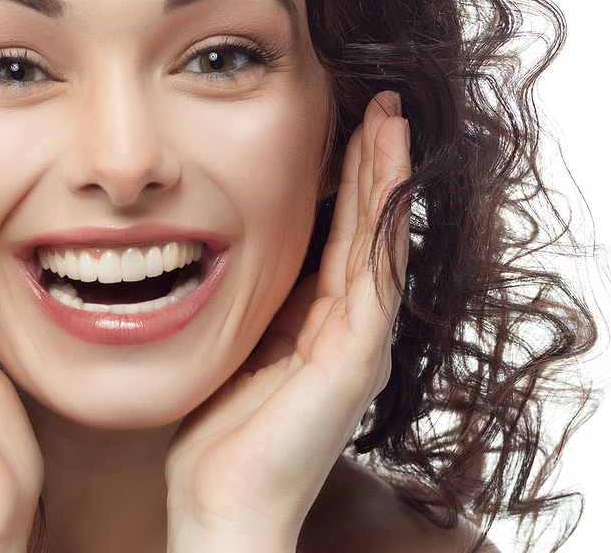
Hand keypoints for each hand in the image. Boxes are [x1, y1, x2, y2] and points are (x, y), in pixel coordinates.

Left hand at [165, 91, 410, 552]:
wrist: (222, 506)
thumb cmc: (220, 438)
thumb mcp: (236, 347)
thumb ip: (254, 303)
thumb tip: (234, 252)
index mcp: (322, 328)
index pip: (341, 240)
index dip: (348, 183)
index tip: (347, 127)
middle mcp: (353, 331)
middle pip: (370, 232)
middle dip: (376, 166)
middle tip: (383, 105)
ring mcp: (361, 344)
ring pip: (381, 243)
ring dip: (386, 178)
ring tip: (390, 119)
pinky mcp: (357, 358)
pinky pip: (375, 274)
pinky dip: (381, 219)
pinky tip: (384, 170)